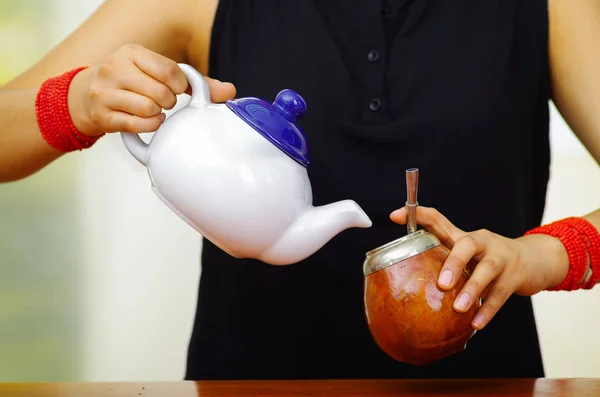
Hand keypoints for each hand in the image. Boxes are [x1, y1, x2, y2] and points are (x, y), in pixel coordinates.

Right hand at [68, 44, 235, 136]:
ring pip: (149, 109)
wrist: (87, 96)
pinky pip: (137, 125)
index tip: (177, 90)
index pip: (170, 70)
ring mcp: (105, 92)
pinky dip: (150, 126)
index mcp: (132, 53)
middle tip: (164, 102)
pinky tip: (150, 121)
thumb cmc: (133, 83)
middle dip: (170, 102)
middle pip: (162, 93)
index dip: (180, 86)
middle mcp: (115, 69)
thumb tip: (230, 91)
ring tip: (154, 110)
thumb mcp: (157, 73)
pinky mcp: (103, 115)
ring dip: (159, 114)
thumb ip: (196, 82)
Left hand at [390, 206, 568, 329]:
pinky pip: (501, 294)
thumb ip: (443, 260)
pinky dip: (488, 310)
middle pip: (467, 244)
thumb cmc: (489, 258)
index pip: (439, 220)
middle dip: (454, 262)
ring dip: (472, 289)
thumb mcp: (467, 254)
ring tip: (459, 308)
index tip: (397, 215)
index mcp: (464, 236)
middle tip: (442, 284)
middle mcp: (483, 242)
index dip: (419, 215)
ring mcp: (501, 257)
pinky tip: (476, 324)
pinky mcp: (516, 276)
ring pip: (487, 270)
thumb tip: (408, 276)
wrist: (534, 260)